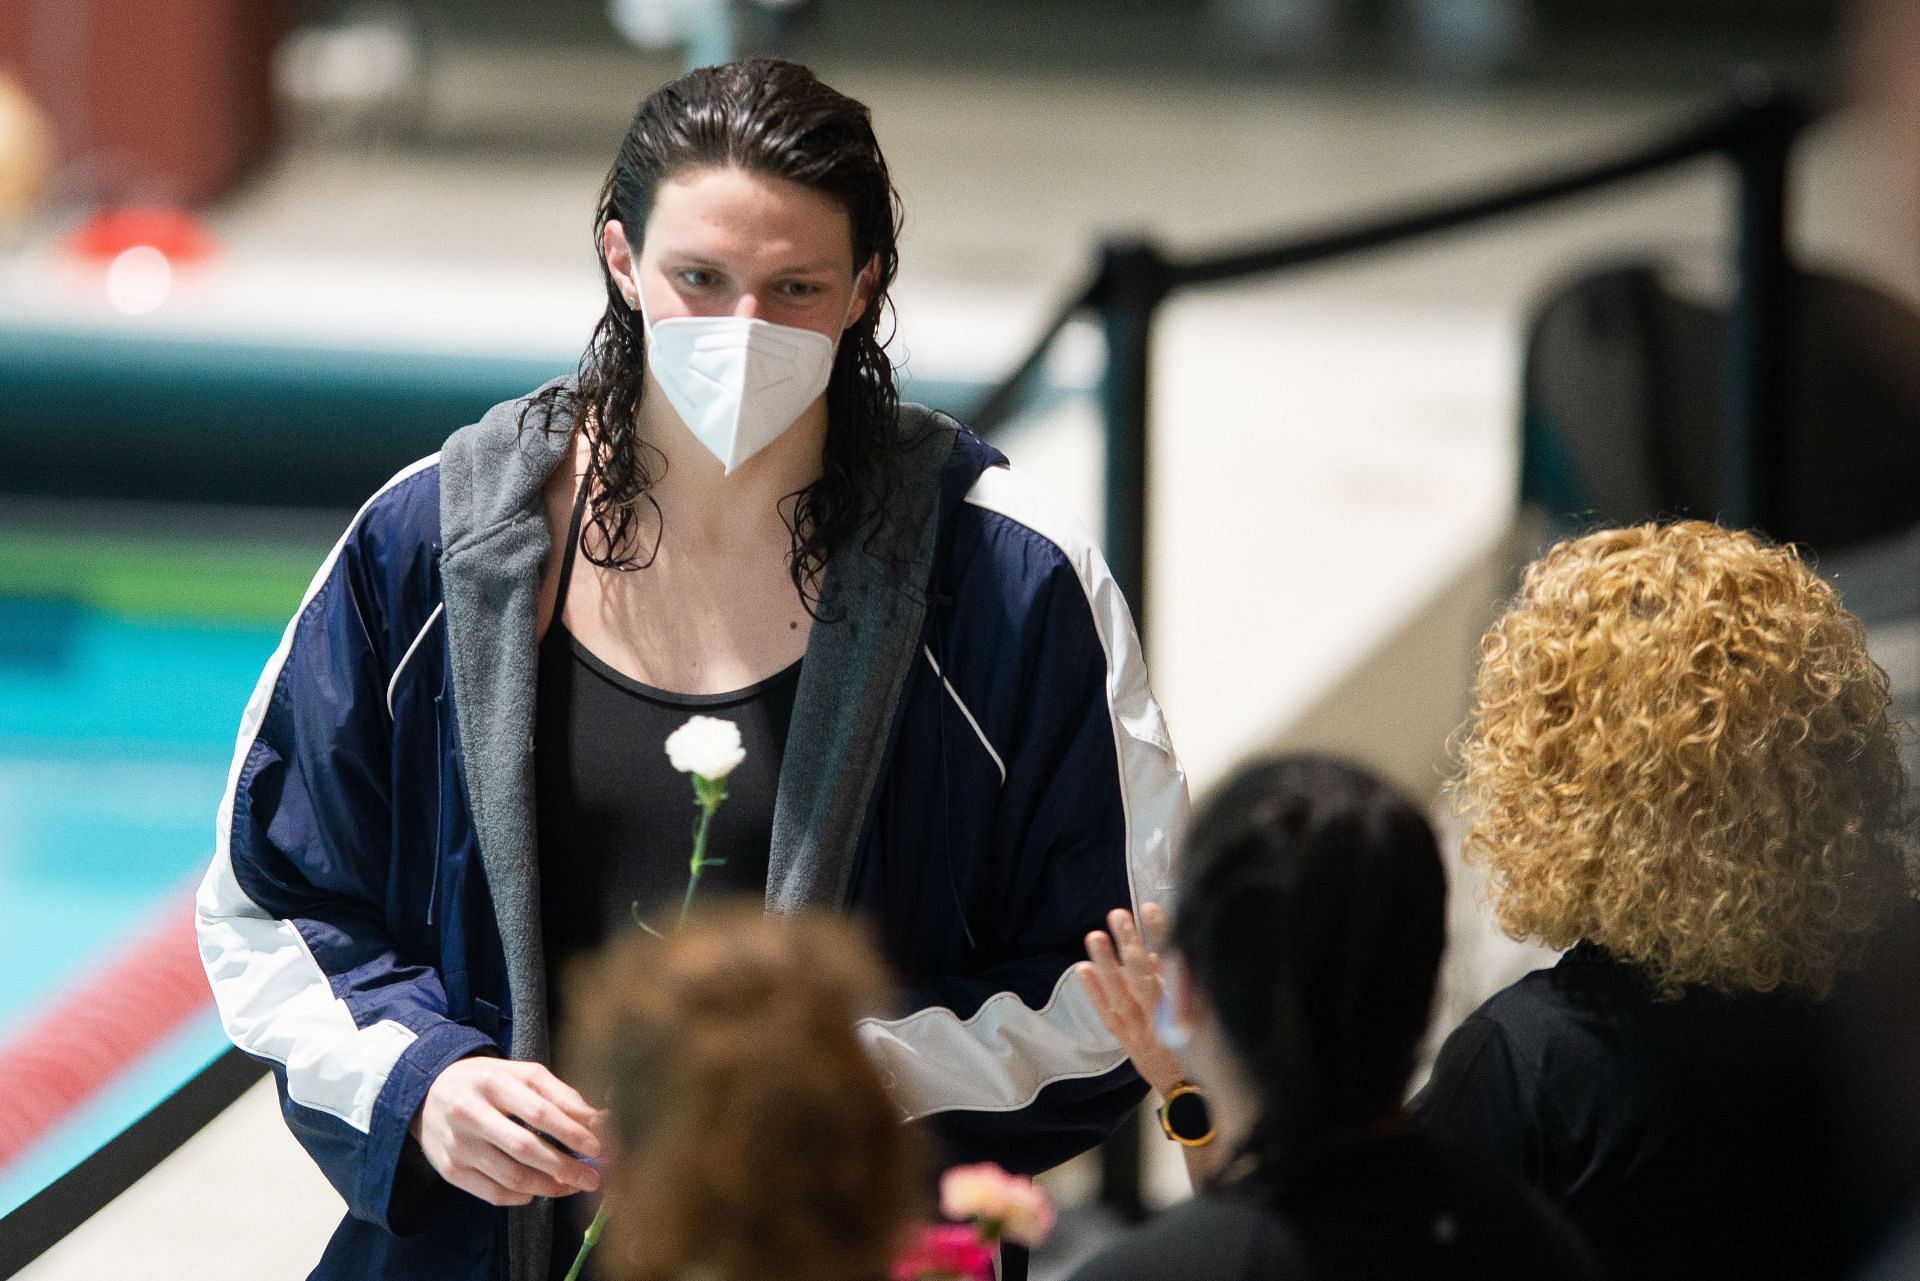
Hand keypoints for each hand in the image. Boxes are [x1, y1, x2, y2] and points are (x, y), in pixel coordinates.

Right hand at [410, 1057, 605, 1205]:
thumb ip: (560, 1095)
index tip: (596, 1148)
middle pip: (524, 1148)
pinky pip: (492, 1193)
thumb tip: (596, 1121)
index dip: (571, 1132)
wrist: (428, 1093)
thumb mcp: (521, 1075)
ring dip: (548, 1186)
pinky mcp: (449, 1170)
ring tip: (571, 1186)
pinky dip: (521, 1196)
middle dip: (564, 1166)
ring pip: (510, 1176)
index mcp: (493, 1082)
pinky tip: (538, 1191)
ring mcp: (457, 1145)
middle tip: (591, 1178)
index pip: (539, 1111)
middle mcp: (470, 1113)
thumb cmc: (487, 1083)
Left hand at [1075, 903, 1184, 1097]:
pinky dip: (1094, 992)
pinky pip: (1108, 1015)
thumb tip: (1156, 955)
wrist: (1190, 1095)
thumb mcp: (1204, 1019)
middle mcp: (1162, 1022)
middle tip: (1118, 915)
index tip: (1150, 909)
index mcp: (1187, 1011)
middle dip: (1130, 945)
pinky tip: (1083, 969)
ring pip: (1121, 995)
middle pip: (1143, 978)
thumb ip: (1183, 986)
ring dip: (1107, 964)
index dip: (1162, 936)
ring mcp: (1141, 1032)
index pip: (1174, 966)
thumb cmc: (1202, 1051)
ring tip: (1095, 936)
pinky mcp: (1127, 1041)